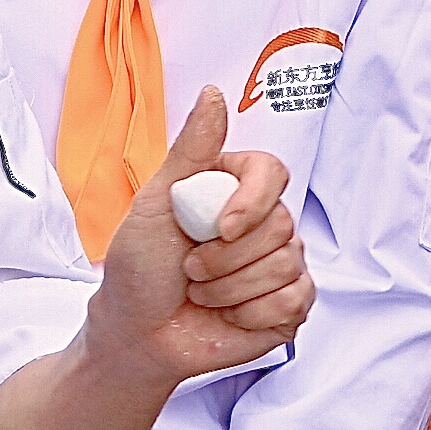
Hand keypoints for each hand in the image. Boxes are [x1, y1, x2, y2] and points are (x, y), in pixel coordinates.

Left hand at [91, 92, 312, 387]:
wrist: (137, 335)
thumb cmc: (138, 269)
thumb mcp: (155, 204)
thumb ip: (191, 150)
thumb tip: (213, 94)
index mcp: (233, 190)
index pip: (272, 172)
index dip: (253, 201)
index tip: (222, 227)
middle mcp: (263, 224)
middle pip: (281, 224)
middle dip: (225, 257)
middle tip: (188, 269)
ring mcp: (281, 265)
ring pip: (287, 265)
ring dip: (230, 288)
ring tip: (200, 292)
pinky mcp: (289, 306)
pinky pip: (293, 300)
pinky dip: (250, 313)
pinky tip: (227, 315)